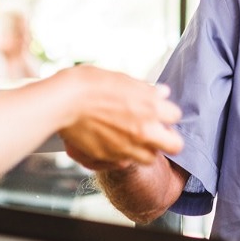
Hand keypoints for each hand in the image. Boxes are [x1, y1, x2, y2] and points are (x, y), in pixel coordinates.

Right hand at [55, 66, 183, 170]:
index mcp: (150, 107)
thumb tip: (162, 94)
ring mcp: (128, 147)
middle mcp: (144, 130)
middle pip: (175, 145)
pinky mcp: (110, 157)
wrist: (63, 101)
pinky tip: (114, 142)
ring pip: (151, 158)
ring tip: (134, 138)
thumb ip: (146, 90)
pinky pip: (125, 161)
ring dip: (147, 149)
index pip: (176, 115)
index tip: (158, 111)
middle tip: (157, 132)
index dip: (166, 113)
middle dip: (168, 139)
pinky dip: (124, 154)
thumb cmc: (90, 84)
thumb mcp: (122, 78)